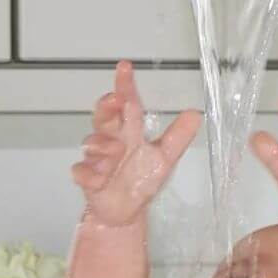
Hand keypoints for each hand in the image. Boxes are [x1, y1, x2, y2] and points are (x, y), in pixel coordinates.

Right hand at [72, 61, 200, 227]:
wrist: (127, 210)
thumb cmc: (142, 179)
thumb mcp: (166, 157)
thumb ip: (179, 136)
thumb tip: (196, 113)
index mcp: (129, 132)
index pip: (126, 104)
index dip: (125, 85)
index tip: (125, 66)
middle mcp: (111, 140)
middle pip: (103, 116)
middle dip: (106, 106)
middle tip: (115, 100)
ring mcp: (96, 158)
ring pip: (92, 143)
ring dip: (102, 145)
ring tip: (115, 152)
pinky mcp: (86, 177)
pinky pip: (82, 171)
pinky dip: (90, 173)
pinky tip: (99, 177)